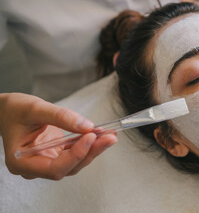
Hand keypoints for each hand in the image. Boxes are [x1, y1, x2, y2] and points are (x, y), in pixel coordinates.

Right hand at [0, 93, 116, 179]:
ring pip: (75, 162)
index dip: (76, 155)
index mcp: (22, 162)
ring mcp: (46, 161)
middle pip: (69, 167)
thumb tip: (87, 126)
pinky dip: (89, 144)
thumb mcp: (35, 108)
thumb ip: (61, 116)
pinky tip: (101, 134)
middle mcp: (35, 167)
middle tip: (110, 137)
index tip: (91, 137)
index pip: (54, 168)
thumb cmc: (14, 110)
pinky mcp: (55, 154)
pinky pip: (75, 153)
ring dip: (94, 149)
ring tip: (110, 135)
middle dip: (91, 151)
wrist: (7, 110)